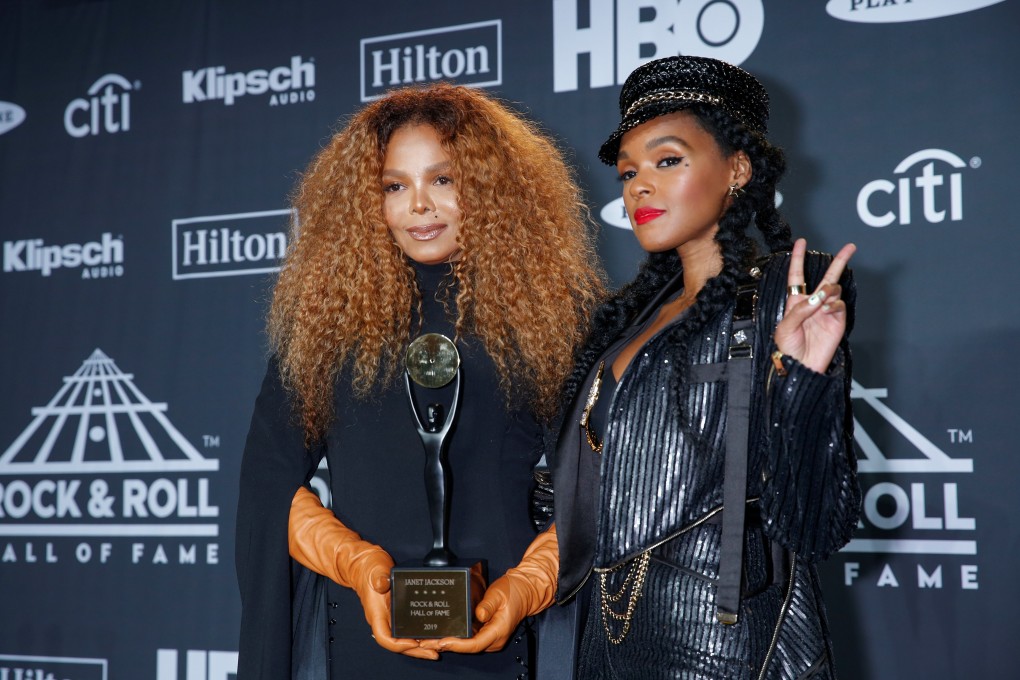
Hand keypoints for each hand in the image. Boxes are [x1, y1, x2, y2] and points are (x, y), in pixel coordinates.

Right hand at [350, 549, 439, 659]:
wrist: (367, 565)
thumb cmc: (369, 568)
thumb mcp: (375, 570)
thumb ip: (379, 577)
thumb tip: (382, 583)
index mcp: (376, 614)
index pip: (385, 638)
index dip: (399, 645)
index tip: (413, 643)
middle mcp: (384, 619)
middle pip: (398, 644)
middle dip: (415, 650)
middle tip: (433, 653)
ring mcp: (392, 617)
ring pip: (405, 638)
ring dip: (420, 645)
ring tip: (437, 648)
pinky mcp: (399, 612)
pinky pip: (409, 628)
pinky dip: (419, 634)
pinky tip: (432, 635)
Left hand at [422, 571, 529, 653]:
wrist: (525, 590)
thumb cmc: (514, 591)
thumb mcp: (499, 594)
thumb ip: (488, 605)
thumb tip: (478, 614)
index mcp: (498, 631)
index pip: (474, 644)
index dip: (457, 645)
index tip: (442, 642)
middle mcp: (494, 639)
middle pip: (467, 647)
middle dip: (446, 645)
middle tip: (426, 642)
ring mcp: (490, 637)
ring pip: (467, 645)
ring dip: (448, 643)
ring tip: (428, 639)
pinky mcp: (486, 633)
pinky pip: (469, 639)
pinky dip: (455, 638)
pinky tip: (442, 634)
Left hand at [773, 238, 855, 373]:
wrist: (801, 366)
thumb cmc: (788, 348)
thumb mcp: (785, 327)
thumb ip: (800, 310)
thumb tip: (818, 296)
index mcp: (795, 302)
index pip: (797, 275)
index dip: (798, 258)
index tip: (801, 242)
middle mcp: (813, 303)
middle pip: (827, 276)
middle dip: (839, 261)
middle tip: (850, 247)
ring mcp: (827, 310)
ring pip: (834, 289)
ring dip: (828, 291)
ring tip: (821, 303)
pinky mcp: (838, 320)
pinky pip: (840, 304)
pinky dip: (834, 304)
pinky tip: (827, 311)